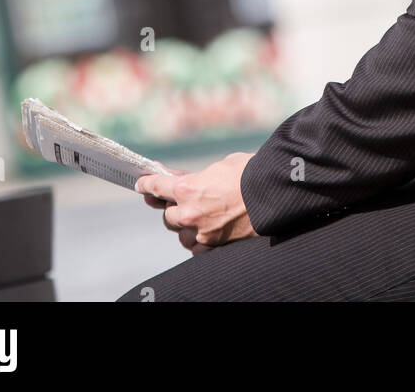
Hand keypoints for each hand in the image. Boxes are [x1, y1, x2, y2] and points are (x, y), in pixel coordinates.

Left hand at [135, 152, 257, 251]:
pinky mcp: (214, 246)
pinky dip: (200, 240)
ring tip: (199, 217)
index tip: (141, 185)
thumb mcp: (218, 167)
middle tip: (177, 202)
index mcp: (187, 188)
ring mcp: (202, 233)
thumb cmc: (248, 173)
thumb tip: (180, 179)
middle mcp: (189, 213)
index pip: (156, 187)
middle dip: (172, 208)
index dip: (146, 185)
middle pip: (167, 215)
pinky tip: (208, 231)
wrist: (273, 194)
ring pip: (181, 234)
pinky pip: (197, 247)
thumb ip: (194, 176)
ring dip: (186, 226)